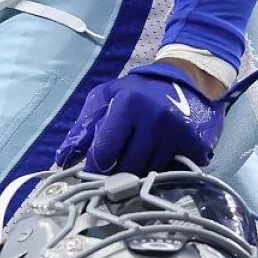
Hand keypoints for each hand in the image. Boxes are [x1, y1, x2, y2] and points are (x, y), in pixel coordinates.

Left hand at [57, 62, 225, 175]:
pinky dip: (159, 174)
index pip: (105, 152)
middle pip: (127, 168)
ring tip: (133, 166)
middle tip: (112, 176)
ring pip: (148, 174)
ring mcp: (177, 134)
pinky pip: (170, 173)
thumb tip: (63, 161)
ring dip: (137, 175)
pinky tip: (154, 163)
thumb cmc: (137, 91)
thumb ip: (83, 127)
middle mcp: (155, 119)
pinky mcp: (194, 146)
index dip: (95, 169)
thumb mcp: (106, 97)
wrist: (184, 81)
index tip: (92, 175)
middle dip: (116, 176)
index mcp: (128, 104)